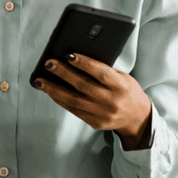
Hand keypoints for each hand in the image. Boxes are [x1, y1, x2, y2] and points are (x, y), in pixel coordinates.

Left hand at [33, 53, 152, 149]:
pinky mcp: (95, 123)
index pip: (101, 73)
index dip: (84, 63)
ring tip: (39, 80)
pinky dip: (60, 99)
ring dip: (54, 89)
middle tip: (48, 63)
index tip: (69, 54)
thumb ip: (103, 70)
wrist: (137, 117)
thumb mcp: (122, 77)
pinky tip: (50, 91)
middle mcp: (111, 101)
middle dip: (63, 73)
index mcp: (121, 86)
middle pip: (83, 86)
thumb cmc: (127, 91)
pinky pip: (73, 110)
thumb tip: (75, 58)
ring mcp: (102, 114)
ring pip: (74, 100)